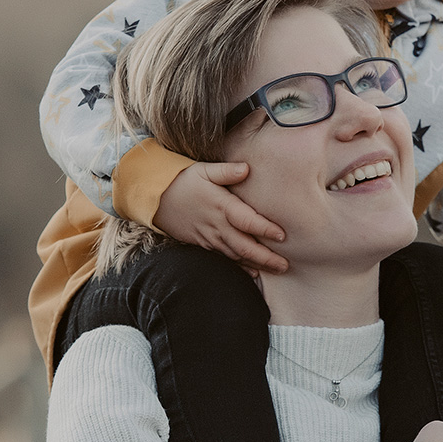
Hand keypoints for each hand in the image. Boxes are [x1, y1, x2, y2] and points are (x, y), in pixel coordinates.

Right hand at [154, 163, 288, 272]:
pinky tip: (255, 273)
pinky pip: (225, 259)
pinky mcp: (204, 244)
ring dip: (258, 264)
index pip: (247, 221)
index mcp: (221, 206)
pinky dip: (240, 267)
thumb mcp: (203, 170)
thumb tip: (247, 168)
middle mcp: (217, 226)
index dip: (265, 229)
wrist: (156, 199)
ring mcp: (210, 238)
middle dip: (267, 257)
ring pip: (237, 255)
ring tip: (278, 269)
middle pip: (245, 246)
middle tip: (286, 265)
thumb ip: (226, 171)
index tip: (282, 236)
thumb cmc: (183, 181)